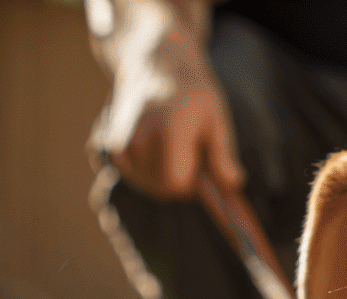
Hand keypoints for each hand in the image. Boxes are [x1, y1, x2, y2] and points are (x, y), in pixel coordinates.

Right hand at [91, 0, 243, 198]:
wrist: (155, 62)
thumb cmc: (192, 90)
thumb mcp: (216, 118)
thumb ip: (223, 154)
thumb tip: (234, 183)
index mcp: (169, 130)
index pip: (178, 182)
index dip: (194, 181)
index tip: (202, 164)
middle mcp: (139, 137)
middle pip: (161, 187)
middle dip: (180, 180)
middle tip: (189, 153)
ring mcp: (120, 141)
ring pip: (147, 183)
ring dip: (163, 176)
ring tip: (173, 145)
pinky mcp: (112, 146)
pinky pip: (133, 175)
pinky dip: (146, 171)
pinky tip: (157, 149)